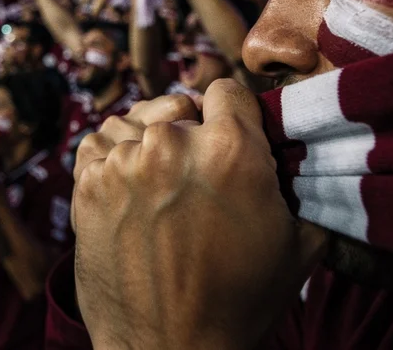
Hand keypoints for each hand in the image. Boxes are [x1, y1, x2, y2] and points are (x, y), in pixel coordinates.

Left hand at [72, 80, 327, 349]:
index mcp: (231, 149)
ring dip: (150, 142)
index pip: (227, 90)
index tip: (232, 138)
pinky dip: (114, 156)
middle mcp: (173, 144)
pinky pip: (101, 142)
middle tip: (197, 175)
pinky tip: (131, 185)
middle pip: (181, 106)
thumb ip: (301, 181)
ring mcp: (124, 162)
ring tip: (161, 183)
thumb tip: (303, 150)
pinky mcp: (88, 182)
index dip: (233, 115)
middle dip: (192, 131)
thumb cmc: (239, 302)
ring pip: (138, 121)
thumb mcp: (300, 242)